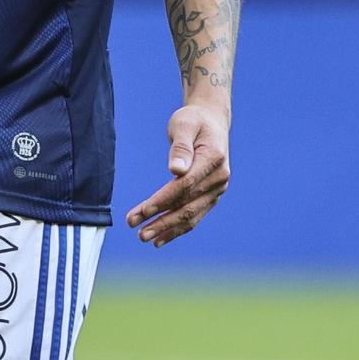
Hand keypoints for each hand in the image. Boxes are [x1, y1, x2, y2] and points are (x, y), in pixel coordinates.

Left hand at [126, 102, 230, 245]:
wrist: (211, 122)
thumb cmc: (193, 121)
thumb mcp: (184, 125)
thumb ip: (181, 148)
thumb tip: (175, 170)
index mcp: (213, 160)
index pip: (185, 186)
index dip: (163, 200)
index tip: (143, 211)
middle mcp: (219, 179)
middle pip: (187, 205)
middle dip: (162, 221)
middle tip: (138, 233)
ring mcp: (217, 189)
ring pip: (191, 215)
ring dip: (168, 229)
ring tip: (144, 238)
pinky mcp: (211, 196)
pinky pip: (194, 215)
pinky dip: (178, 229)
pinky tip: (160, 238)